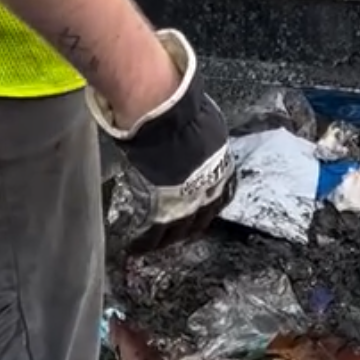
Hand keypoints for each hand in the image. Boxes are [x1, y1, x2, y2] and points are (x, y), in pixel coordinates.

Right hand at [88, 30, 234, 248]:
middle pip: (203, 215)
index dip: (212, 202)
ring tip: (155, 244)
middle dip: (192, 225)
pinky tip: (135, 248)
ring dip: (168, 238)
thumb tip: (191, 128)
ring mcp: (189, 200)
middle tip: (179, 233)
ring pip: (180, 228)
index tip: (204, 207)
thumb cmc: (183, 111)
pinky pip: (156, 231)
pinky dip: (146, 242)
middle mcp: (211, 186)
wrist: (168, 118)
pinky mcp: (166, 208)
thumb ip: (200, 136)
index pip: (224, 193)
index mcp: (222, 164)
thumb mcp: (202, 123)